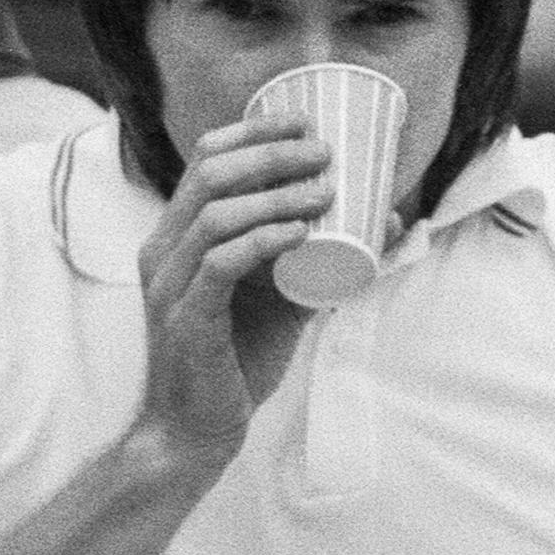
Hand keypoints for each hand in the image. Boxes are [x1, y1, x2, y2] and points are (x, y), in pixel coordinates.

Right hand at [131, 116, 328, 470]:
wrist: (193, 431)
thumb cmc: (234, 361)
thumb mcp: (283, 298)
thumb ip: (322, 258)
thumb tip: (389, 222)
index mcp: (178, 235)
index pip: (205, 159)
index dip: (253, 131)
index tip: (305, 123)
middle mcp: (164, 250)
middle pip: (210, 173)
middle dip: (271, 153)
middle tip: (324, 153)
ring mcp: (171, 284)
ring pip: (216, 213)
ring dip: (275, 194)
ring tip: (325, 191)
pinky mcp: (186, 319)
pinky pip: (220, 264)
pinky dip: (262, 239)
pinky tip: (299, 232)